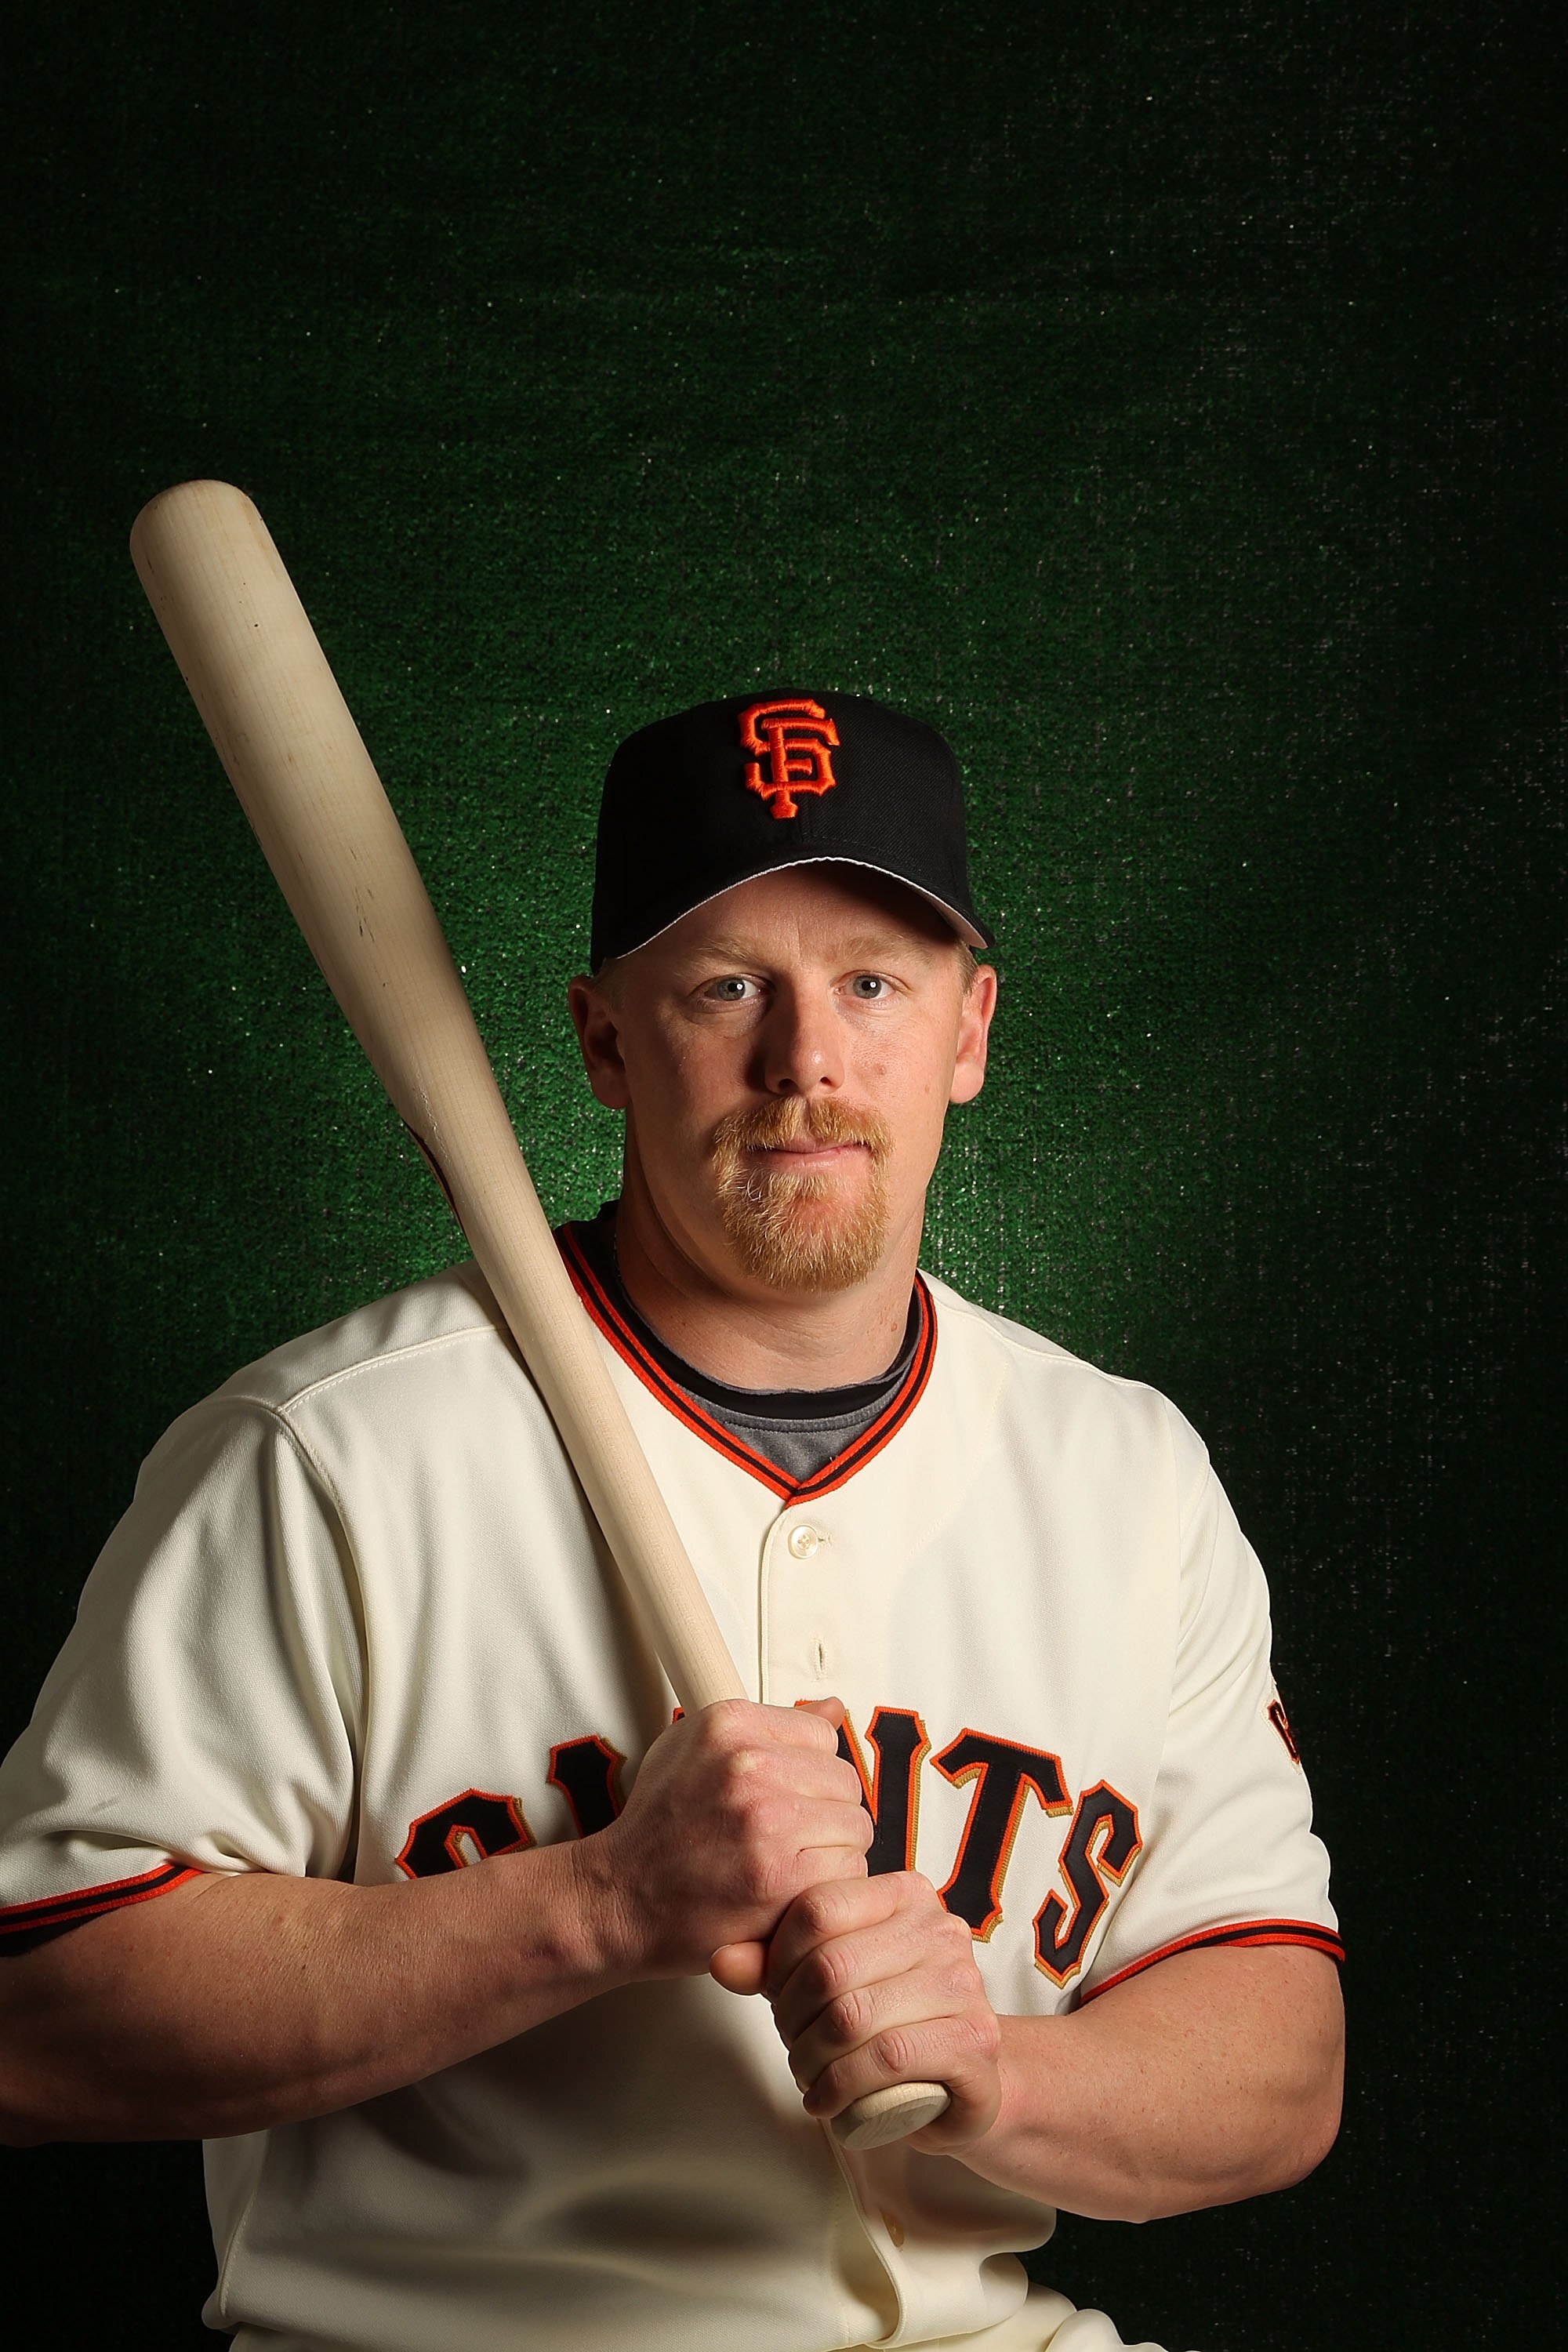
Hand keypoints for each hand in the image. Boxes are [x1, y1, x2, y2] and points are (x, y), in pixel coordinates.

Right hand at [586, 1698, 870, 1982]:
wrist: (619, 1898)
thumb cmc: (657, 1826)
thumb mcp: (693, 1749)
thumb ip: (767, 1727)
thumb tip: (835, 1708)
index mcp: (729, 1724)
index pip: (823, 1736)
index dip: (810, 1773)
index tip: (787, 1797)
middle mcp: (748, 1765)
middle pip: (845, 1782)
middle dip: (827, 1813)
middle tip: (791, 1839)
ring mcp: (766, 1821)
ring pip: (855, 1828)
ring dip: (833, 1852)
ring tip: (791, 1866)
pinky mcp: (780, 1877)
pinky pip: (848, 1872)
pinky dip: (828, 1888)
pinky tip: (792, 1892)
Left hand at [763, 1870, 1002, 2150]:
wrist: (968, 2073)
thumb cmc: (890, 2018)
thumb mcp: (828, 1981)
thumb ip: (774, 1965)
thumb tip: (722, 1960)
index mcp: (905, 1894)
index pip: (817, 1908)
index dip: (779, 1959)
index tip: (775, 1996)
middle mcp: (941, 1929)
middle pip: (830, 1967)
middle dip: (791, 2017)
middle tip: (791, 2045)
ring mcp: (965, 1984)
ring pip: (854, 2017)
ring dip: (811, 2058)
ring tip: (806, 2075)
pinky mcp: (975, 2041)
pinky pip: (887, 2059)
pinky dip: (842, 2087)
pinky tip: (827, 2101)